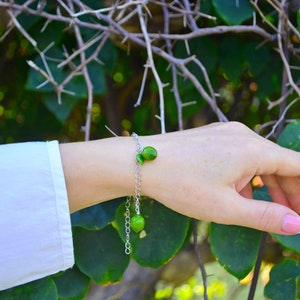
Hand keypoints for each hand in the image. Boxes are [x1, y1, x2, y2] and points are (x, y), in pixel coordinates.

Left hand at [142, 122, 299, 234]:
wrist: (141, 162)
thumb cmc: (180, 184)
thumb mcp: (225, 207)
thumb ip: (265, 215)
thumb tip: (297, 223)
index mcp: (252, 149)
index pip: (297, 166)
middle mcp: (242, 134)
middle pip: (278, 162)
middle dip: (287, 190)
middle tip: (288, 216)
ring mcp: (225, 132)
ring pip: (257, 158)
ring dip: (265, 183)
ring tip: (264, 207)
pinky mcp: (211, 135)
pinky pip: (238, 154)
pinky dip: (245, 173)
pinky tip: (237, 190)